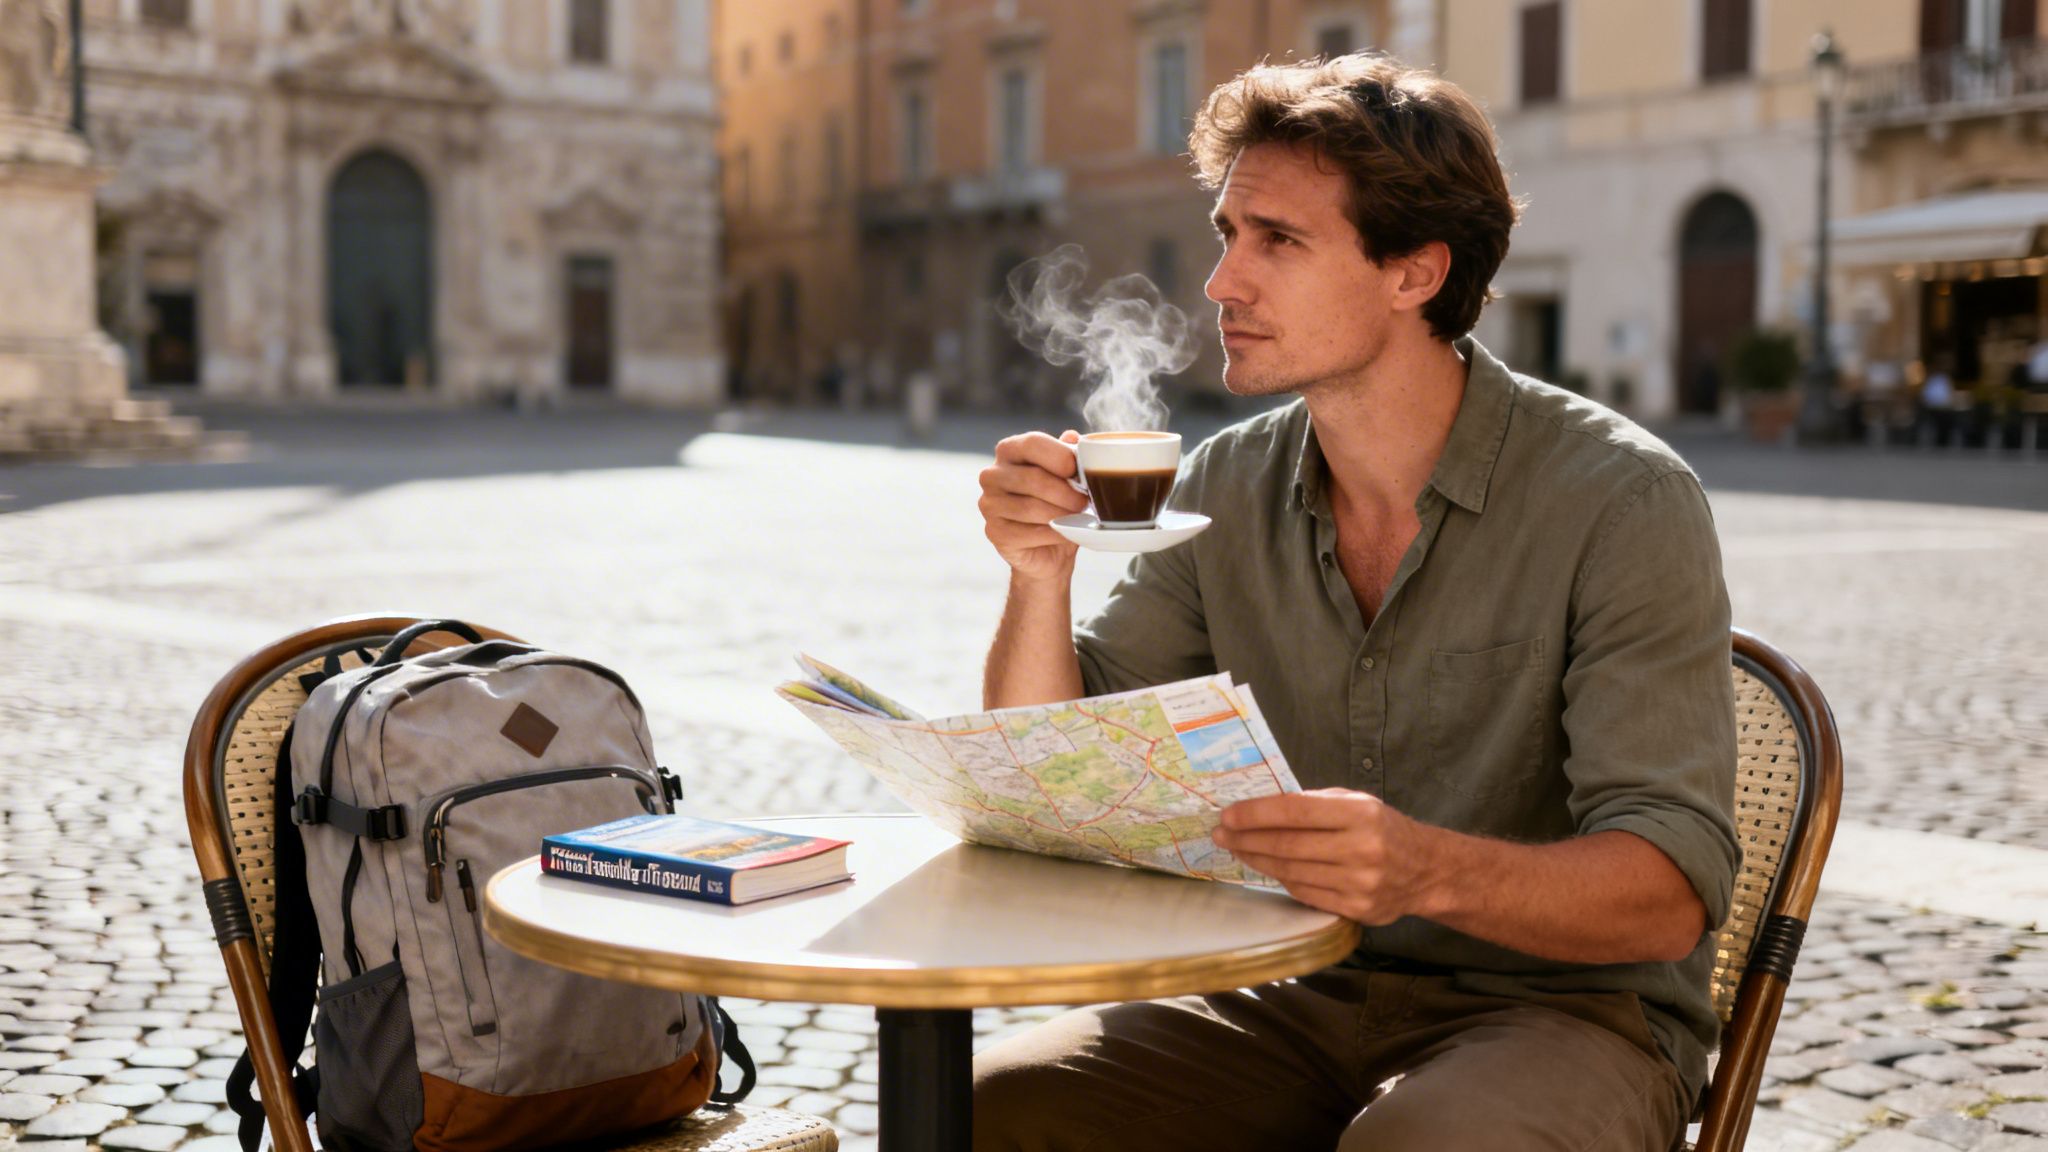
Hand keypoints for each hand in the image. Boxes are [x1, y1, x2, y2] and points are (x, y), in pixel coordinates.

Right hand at [978, 430, 1090, 580]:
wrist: (1048, 548)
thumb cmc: (1057, 503)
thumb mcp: (1067, 475)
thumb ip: (1068, 454)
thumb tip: (1073, 437)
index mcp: (1009, 451)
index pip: (1032, 443)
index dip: (1059, 455)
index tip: (1078, 470)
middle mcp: (992, 475)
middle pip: (1034, 478)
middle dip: (1066, 492)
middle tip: (1085, 501)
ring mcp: (989, 504)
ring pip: (1032, 507)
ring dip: (1062, 514)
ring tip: (1078, 517)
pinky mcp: (994, 532)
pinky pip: (1030, 533)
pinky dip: (1054, 534)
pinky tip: (1065, 534)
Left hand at [1214, 789, 1433, 924]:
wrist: (1426, 871)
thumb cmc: (1383, 829)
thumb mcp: (1356, 803)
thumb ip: (1314, 803)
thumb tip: (1261, 807)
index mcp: (1360, 814)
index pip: (1295, 811)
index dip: (1256, 814)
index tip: (1228, 815)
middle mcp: (1361, 849)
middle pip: (1288, 845)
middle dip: (1247, 839)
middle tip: (1221, 834)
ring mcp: (1359, 883)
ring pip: (1292, 872)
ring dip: (1257, 861)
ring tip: (1237, 850)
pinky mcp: (1356, 909)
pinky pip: (1304, 893)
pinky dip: (1281, 879)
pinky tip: (1267, 868)